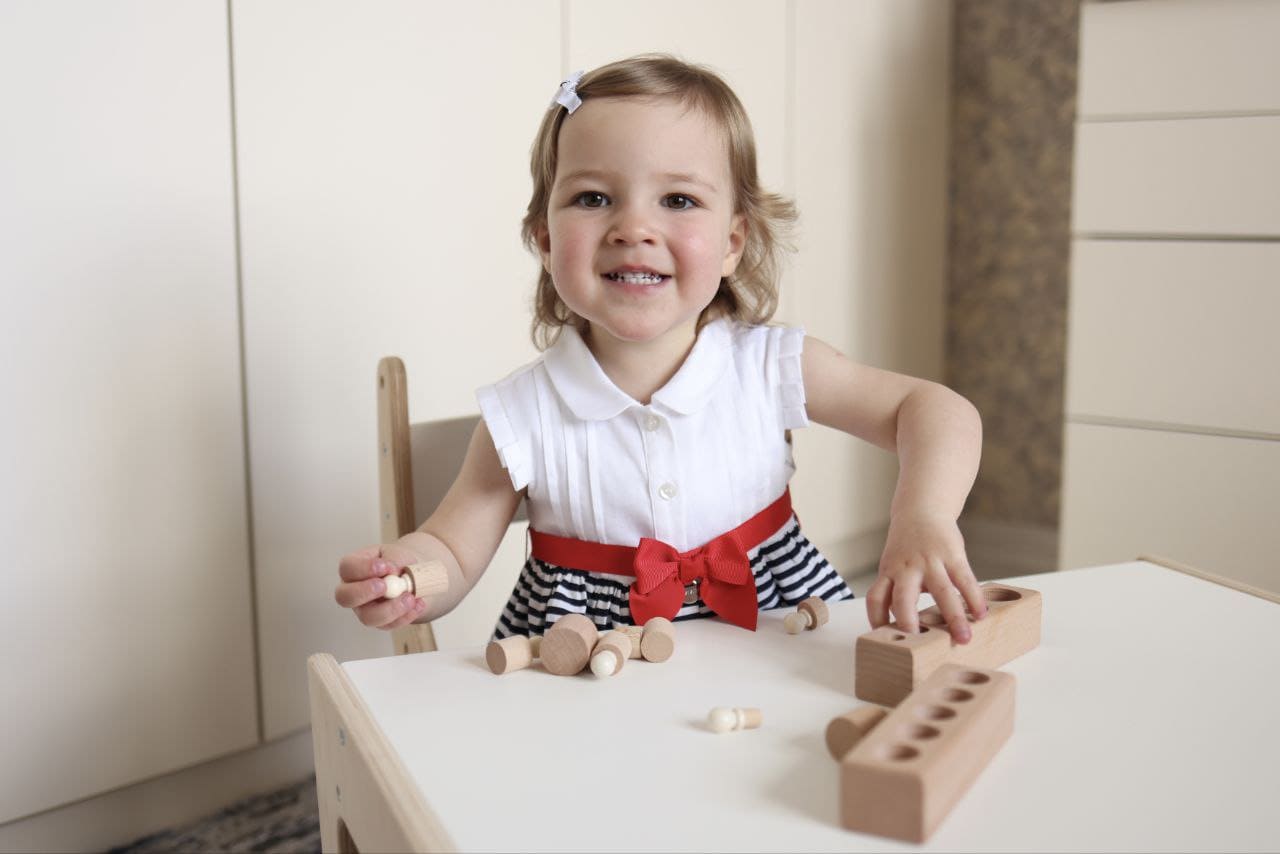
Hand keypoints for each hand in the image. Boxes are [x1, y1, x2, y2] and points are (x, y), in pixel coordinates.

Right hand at [335, 543, 430, 629]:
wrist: (413, 577)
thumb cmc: (399, 562)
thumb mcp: (397, 554)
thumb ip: (394, 560)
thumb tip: (393, 572)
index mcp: (353, 568)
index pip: (347, 568)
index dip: (363, 568)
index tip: (384, 566)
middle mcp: (353, 590)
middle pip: (345, 597)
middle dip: (364, 592)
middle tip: (385, 586)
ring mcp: (364, 609)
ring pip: (368, 617)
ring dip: (391, 609)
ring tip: (410, 598)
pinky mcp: (379, 622)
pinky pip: (389, 624)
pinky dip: (406, 615)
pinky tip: (418, 604)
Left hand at [865, 511, 986, 642]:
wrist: (921, 510)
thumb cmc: (907, 549)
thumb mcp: (894, 567)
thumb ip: (898, 593)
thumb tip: (907, 629)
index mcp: (888, 573)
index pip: (875, 598)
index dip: (877, 619)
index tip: (884, 639)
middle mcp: (906, 568)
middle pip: (902, 597)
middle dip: (908, 621)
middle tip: (916, 642)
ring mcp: (929, 561)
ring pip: (941, 591)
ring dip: (953, 617)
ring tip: (964, 638)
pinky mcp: (952, 555)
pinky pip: (964, 579)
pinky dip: (974, 598)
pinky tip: (981, 614)